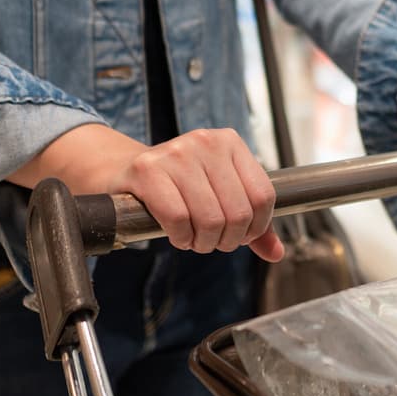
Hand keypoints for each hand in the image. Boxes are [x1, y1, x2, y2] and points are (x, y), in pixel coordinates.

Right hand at [7, 124, 283, 260]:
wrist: (120, 173)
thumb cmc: (176, 187)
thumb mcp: (219, 196)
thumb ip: (252, 223)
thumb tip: (276, 253)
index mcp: (230, 142)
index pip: (264, 196)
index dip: (255, 227)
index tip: (240, 235)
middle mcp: (205, 142)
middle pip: (238, 213)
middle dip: (226, 240)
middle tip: (211, 242)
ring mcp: (175, 153)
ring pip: (211, 219)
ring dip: (203, 242)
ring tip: (193, 238)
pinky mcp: (146, 170)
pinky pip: (177, 218)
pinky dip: (180, 237)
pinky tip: (177, 234)